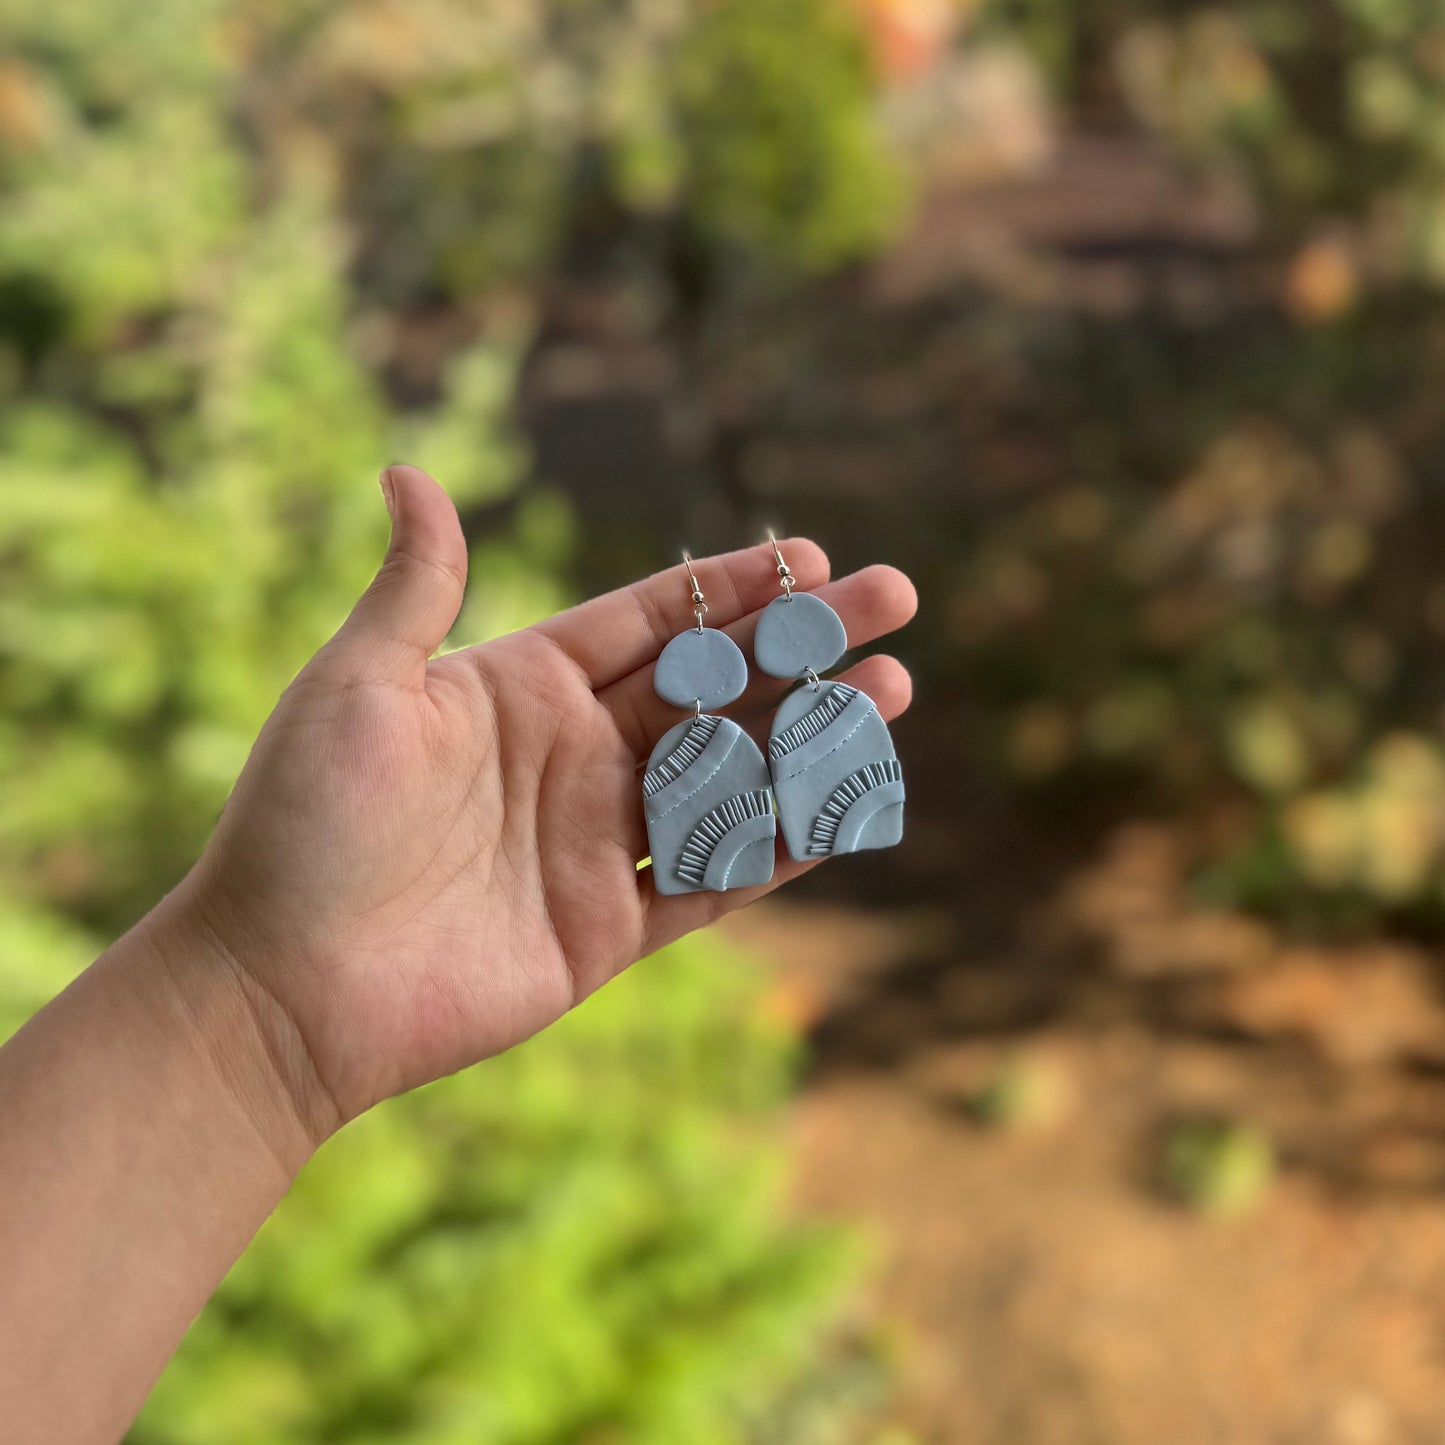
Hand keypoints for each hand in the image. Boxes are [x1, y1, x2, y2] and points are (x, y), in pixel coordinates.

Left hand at [171, 466, 915, 1142]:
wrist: (278, 987)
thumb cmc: (301, 824)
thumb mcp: (356, 688)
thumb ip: (414, 589)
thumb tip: (405, 471)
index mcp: (521, 689)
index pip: (649, 621)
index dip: (728, 587)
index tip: (809, 554)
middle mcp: (572, 758)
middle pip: (712, 688)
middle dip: (802, 644)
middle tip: (892, 600)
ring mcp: (594, 844)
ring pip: (728, 777)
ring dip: (810, 735)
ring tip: (892, 691)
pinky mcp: (606, 930)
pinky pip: (710, 880)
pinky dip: (777, 847)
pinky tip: (840, 806)